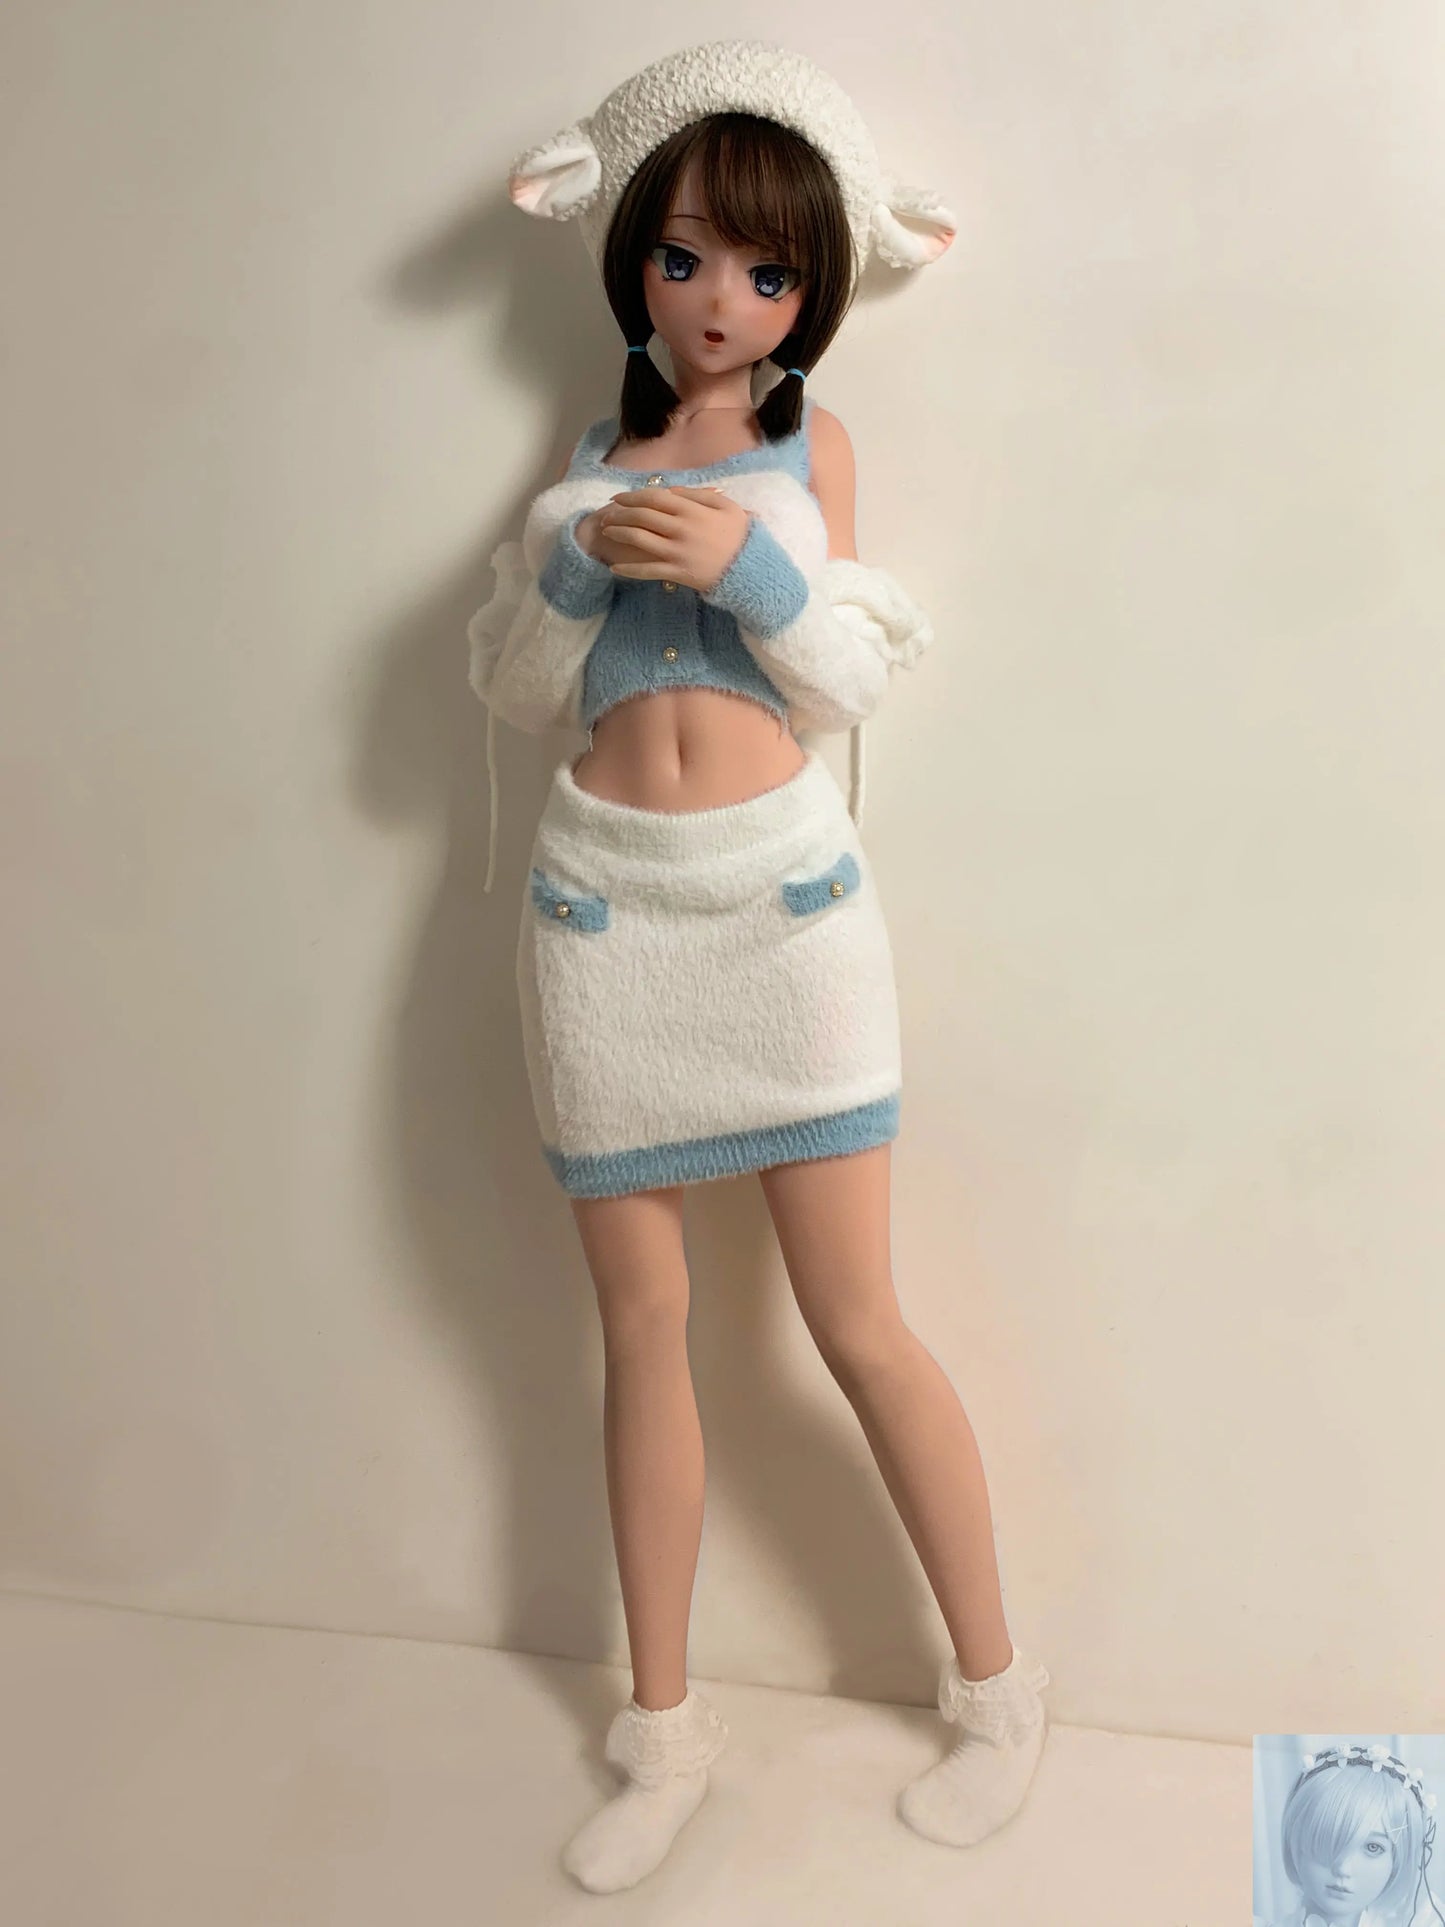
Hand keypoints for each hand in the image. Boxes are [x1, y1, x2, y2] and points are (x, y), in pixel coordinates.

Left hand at [587, 485, 751, 593]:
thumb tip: (673, 491)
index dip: (631, 496)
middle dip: (620, 514)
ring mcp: (676, 551)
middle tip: (606, 515)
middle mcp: (679, 528)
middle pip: (641, 516)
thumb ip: (699, 495)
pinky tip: (615, 568)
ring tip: (606, 533)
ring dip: (619, 534)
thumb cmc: (740, 536)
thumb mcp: (726, 506)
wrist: (750, 569)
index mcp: (690, 509)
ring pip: (639, 539)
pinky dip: (629, 569)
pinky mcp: (676, 572)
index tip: (618, 498)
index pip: (653, 498)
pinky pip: (647, 570)